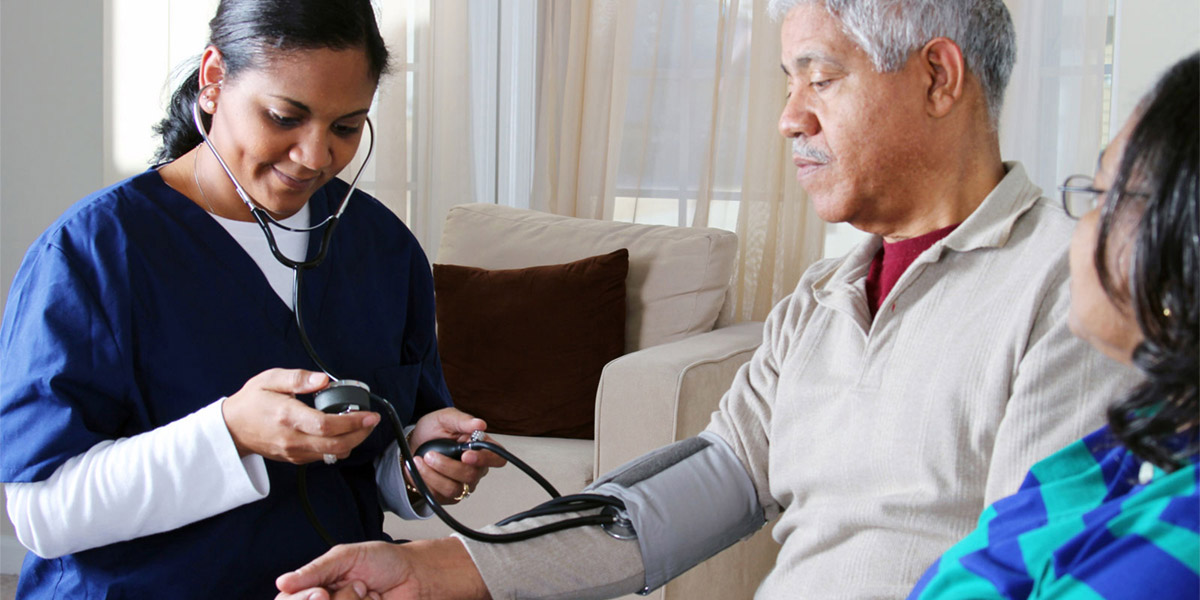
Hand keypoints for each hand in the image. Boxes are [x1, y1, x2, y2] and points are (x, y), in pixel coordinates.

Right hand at [221, 369, 379, 462]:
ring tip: (361, 426)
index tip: (369, 414)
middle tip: (372, 421)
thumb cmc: (251, 402)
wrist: (232, 429)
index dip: (352, 422)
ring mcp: (294, 452)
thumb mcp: (270, 380)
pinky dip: (338, 447)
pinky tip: (343, 433)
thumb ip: (298, 379)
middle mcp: (292, 438)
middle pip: (336, 444)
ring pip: (332, 454)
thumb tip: (322, 380)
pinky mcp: (295, 459)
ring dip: (352, 442)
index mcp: (288, 416)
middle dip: (360, 434)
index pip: (326, 425)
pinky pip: (323, 457)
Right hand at [274, 538, 490, 599]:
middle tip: (347, 589)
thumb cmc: (385, 561)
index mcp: (316, 585)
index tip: (320, 593)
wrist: (417, 574)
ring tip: (367, 591)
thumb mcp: (346, 557)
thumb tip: (283, 582)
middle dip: (335, 599)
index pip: (290, 599)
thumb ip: (315, 570)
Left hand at [406, 408, 506, 504]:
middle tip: (430, 454)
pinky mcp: (447, 496)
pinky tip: (417, 469)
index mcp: (482, 448)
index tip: (466, 454)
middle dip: (447, 466)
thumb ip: (462, 420)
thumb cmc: (433, 430)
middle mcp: (476, 469)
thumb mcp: (444, 418)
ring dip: (433, 475)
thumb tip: (480, 424)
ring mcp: (463, 484)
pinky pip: (439, 496)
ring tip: (421, 460)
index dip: (485, 459)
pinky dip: (424, 481)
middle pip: (472, 476)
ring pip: (454, 489)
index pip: (498, 458)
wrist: (414, 445)